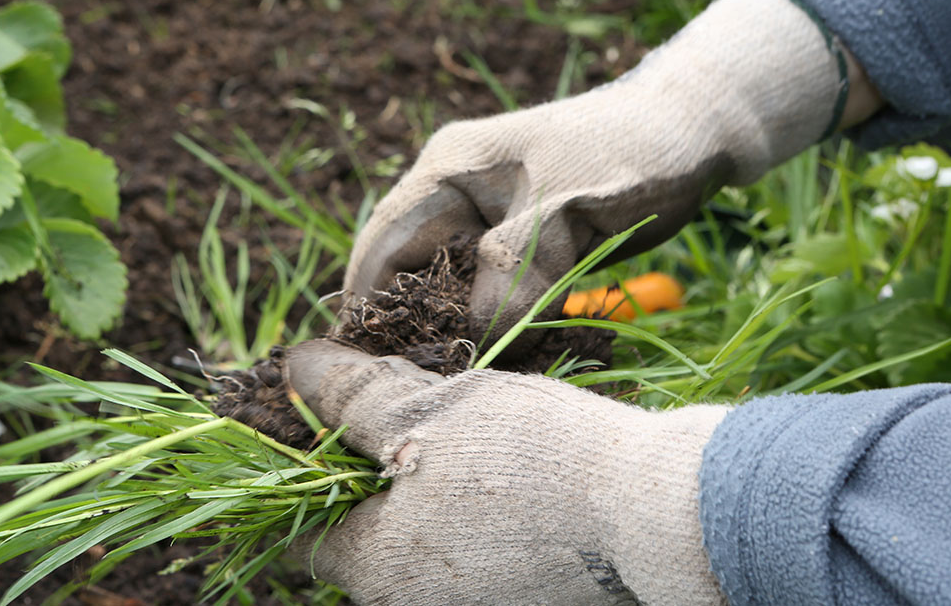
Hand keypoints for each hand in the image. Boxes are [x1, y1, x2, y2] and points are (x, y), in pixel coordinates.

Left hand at [286, 340, 730, 604]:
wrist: (658, 511)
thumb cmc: (534, 455)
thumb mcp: (430, 409)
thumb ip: (352, 397)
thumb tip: (293, 369)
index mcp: (377, 572)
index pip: (305, 535)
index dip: (307, 476)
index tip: (337, 429)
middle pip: (367, 539)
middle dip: (377, 477)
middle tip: (412, 416)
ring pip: (423, 546)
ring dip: (429, 493)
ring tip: (469, 438)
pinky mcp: (522, 605)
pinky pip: (472, 559)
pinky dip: (473, 518)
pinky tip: (508, 474)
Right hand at [346, 0, 850, 347]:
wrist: (694, 130)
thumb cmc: (631, 153)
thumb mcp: (568, 212)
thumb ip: (513, 271)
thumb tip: (469, 344)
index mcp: (448, 169)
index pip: (382, 243)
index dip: (366, 305)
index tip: (360, 367)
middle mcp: (455, 195)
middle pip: (409, 274)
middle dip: (411, 329)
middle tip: (416, 389)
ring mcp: (487, 222)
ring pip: (450, 291)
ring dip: (455, 334)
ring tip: (457, 385)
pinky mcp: (521, 247)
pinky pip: (490, 296)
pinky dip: (493, 328)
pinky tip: (504, 363)